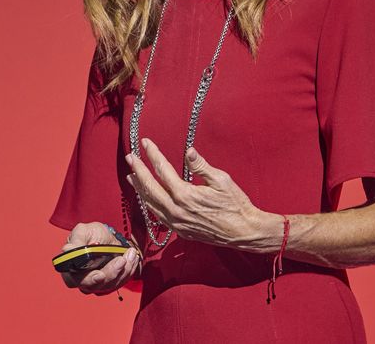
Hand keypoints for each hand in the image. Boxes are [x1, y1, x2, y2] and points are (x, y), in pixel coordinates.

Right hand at [58, 222, 141, 294]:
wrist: (106, 236)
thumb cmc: (91, 234)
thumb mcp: (83, 231)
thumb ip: (77, 240)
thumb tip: (67, 249)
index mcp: (71, 269)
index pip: (76, 280)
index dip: (89, 280)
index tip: (100, 275)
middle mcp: (83, 280)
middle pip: (97, 285)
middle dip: (111, 273)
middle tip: (121, 260)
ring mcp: (98, 284)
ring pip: (112, 284)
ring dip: (124, 269)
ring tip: (130, 253)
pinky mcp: (112, 283)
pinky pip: (122, 281)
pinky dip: (130, 269)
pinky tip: (132, 257)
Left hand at [126, 138, 276, 250]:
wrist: (244, 232)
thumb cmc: (236, 205)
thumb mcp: (222, 181)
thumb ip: (202, 166)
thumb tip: (188, 152)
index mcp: (185, 195)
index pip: (163, 170)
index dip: (153, 154)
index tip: (146, 142)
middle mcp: (176, 210)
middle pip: (150, 188)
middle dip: (138, 170)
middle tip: (130, 157)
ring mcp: (176, 223)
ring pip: (151, 204)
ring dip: (140, 188)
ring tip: (132, 176)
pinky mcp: (180, 231)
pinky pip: (158, 216)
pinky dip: (150, 204)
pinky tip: (147, 198)